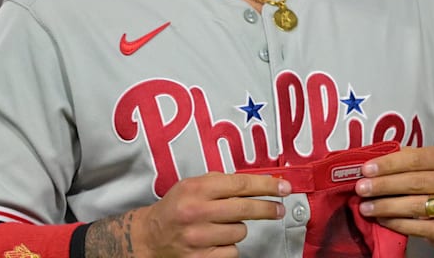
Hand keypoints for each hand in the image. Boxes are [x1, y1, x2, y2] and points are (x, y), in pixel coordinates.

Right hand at [136, 171, 291, 256]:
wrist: (149, 237)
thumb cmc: (174, 208)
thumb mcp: (191, 185)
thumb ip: (220, 182)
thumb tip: (258, 183)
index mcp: (196, 189)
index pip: (240, 184)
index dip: (266, 186)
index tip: (283, 187)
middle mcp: (196, 212)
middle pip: (245, 209)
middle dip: (267, 209)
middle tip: (278, 209)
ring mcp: (199, 238)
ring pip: (240, 232)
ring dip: (237, 229)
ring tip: (221, 226)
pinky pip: (232, 252)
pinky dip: (228, 247)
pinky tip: (215, 241)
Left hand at [354, 146, 433, 253]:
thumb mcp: (431, 166)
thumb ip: (407, 160)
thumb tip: (372, 162)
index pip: (415, 158)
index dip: (388, 164)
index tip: (366, 169)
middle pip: (414, 182)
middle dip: (383, 185)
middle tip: (361, 188)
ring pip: (416, 206)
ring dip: (386, 206)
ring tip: (366, 207)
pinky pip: (421, 227)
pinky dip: (398, 223)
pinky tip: (383, 220)